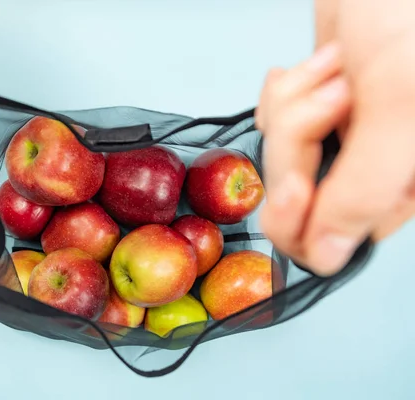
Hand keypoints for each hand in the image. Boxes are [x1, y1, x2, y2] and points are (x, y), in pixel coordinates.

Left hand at [256, 35, 414, 275]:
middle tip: (333, 95)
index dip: (301, 220)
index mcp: (404, 187)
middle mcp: (374, 172)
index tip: (298, 182)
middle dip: (297, 143)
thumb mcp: (400, 106)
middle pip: (295, 198)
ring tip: (335, 66)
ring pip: (280, 157)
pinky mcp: (318, 114)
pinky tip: (309, 67)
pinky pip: (274, 124)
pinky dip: (282, 94)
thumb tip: (331, 255)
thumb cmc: (413, 16)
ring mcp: (343, 141)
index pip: (333, 245)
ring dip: (291, 107)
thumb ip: (367, 189)